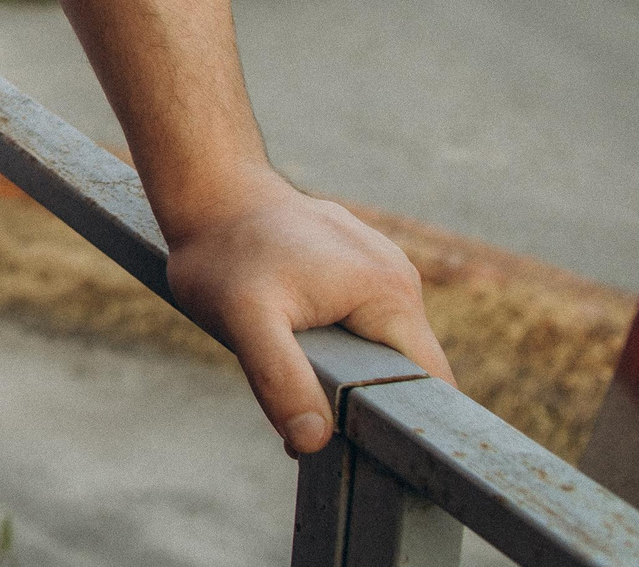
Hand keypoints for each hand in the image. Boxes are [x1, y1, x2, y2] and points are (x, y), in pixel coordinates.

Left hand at [164, 173, 454, 455]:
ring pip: (379, 347)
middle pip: (404, 369)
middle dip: (362, 400)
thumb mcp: (242, 320)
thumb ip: (280, 379)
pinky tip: (293, 342)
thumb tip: (314, 440)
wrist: (207, 190)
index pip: (430, 384)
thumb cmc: (223, 253)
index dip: (400, 423)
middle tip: (307, 421)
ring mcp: (380, 268)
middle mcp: (398, 278)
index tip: (360, 448)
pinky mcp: (358, 266)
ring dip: (345, 373)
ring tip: (295, 377)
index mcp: (391, 294)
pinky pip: (361, 321)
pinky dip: (335, 343)